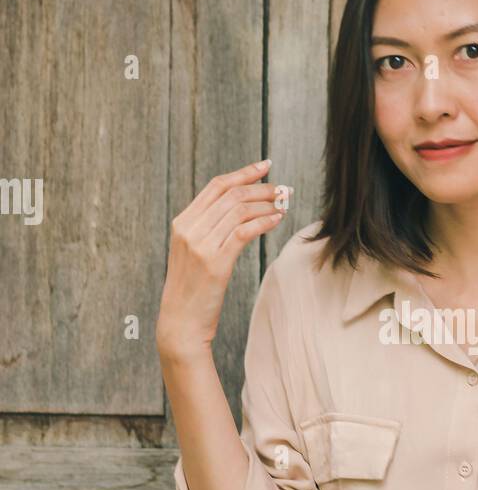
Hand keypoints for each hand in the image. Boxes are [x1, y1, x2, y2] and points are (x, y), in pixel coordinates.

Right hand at [156, 159, 291, 361]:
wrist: (181, 323)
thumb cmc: (192, 290)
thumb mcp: (193, 253)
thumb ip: (209, 230)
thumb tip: (240, 210)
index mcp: (182, 222)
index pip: (216, 186)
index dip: (242, 173)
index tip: (264, 166)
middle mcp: (189, 229)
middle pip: (231, 194)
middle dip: (262, 188)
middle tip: (284, 190)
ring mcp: (200, 245)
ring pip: (239, 211)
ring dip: (267, 204)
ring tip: (284, 205)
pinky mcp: (215, 262)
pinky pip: (243, 232)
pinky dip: (263, 222)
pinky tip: (277, 221)